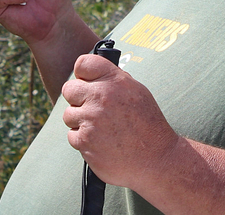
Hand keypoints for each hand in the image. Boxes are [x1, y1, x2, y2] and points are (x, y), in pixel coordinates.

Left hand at [61, 54, 180, 189]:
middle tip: (91, 108)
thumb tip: (93, 77)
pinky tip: (100, 142)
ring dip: (80, 121)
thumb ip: (114, 81)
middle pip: (69, 89)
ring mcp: (91, 119)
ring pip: (69, 114)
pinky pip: (72, 135)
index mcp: (115, 81)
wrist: (156, 159)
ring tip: (101, 128)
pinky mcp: (84, 141)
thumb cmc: (148, 125)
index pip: (83, 64)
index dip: (82, 74)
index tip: (86, 82)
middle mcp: (101, 97)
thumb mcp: (137, 93)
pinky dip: (83, 139)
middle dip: (77, 98)